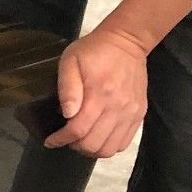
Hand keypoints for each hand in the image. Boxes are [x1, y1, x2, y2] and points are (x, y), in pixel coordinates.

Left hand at [44, 27, 148, 157]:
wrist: (128, 42)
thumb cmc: (94, 51)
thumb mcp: (70, 62)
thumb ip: (68, 88)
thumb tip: (67, 114)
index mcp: (99, 94)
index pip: (78, 130)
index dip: (61, 140)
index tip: (51, 140)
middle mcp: (118, 107)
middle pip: (93, 144)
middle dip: (74, 145)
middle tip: (66, 138)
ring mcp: (131, 112)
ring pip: (109, 148)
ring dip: (91, 149)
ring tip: (81, 139)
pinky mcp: (139, 113)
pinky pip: (124, 142)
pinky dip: (108, 145)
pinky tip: (98, 136)